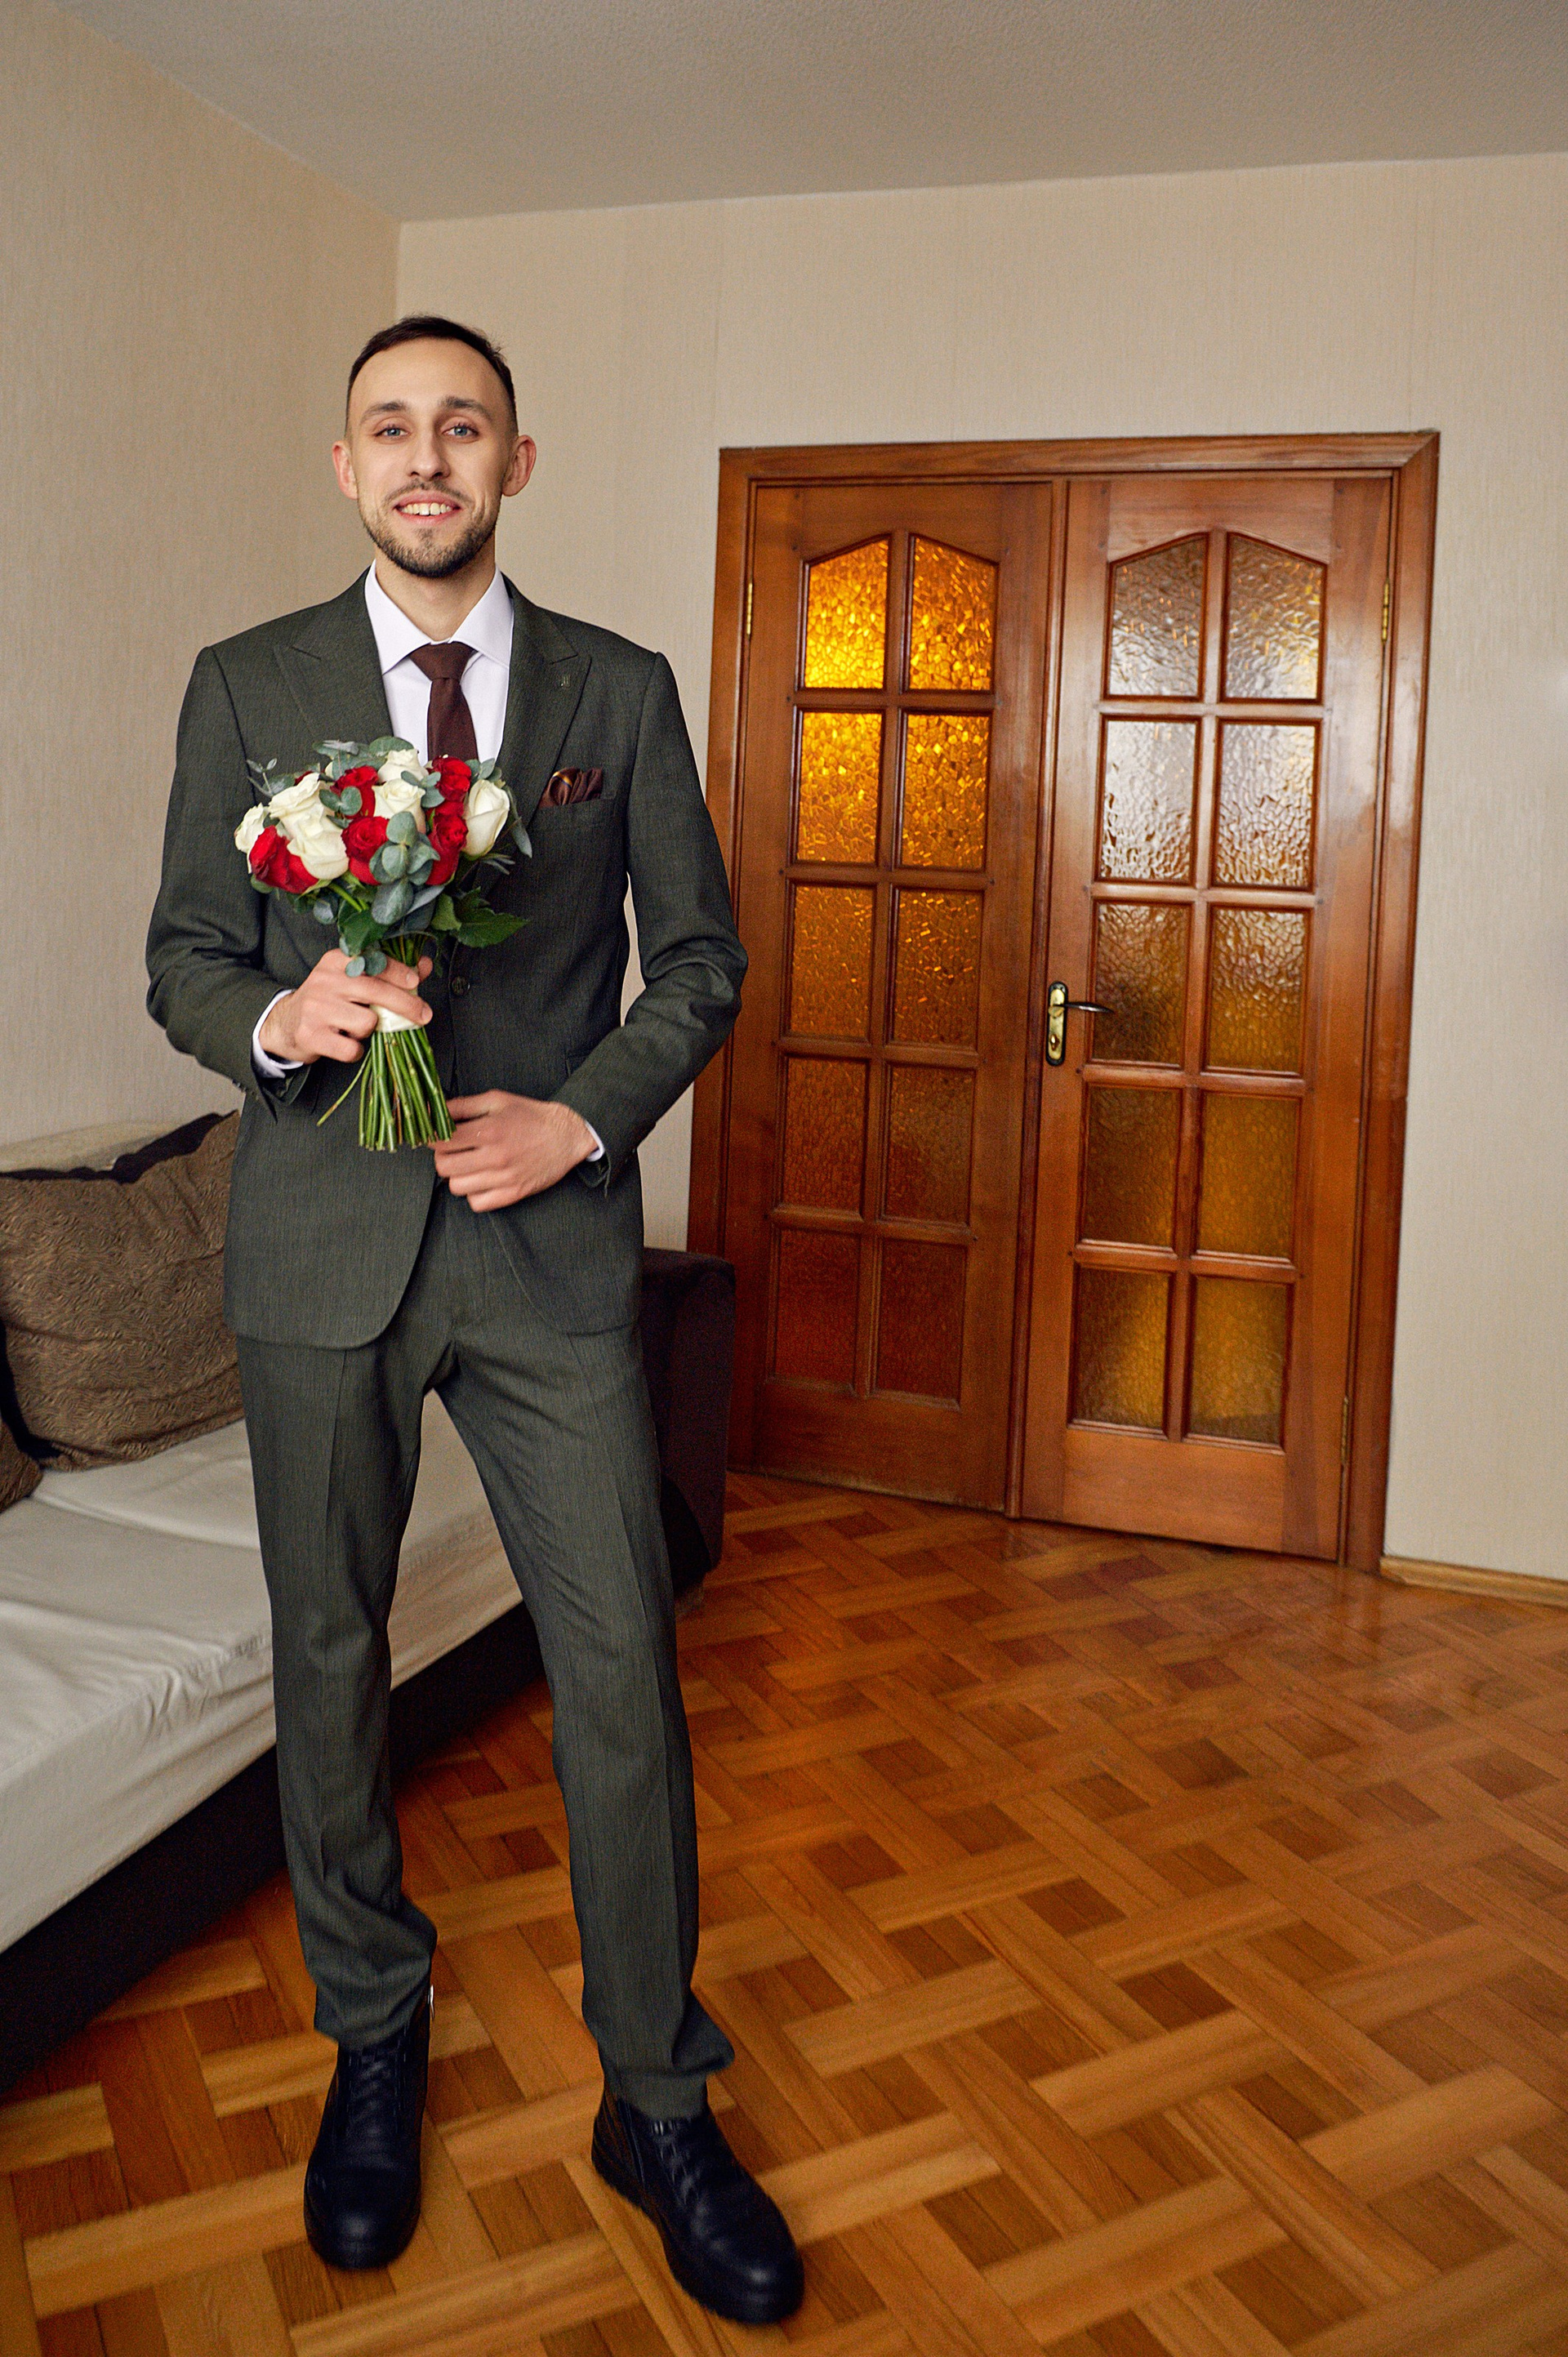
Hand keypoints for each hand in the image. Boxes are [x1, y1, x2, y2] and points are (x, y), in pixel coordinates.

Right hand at [259, 950, 432, 1064]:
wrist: (286, 1022)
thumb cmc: (329, 1000)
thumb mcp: (353, 981)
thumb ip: (390, 973)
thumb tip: (425, 965)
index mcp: (336, 961)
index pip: (373, 961)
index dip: (398, 971)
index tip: (415, 981)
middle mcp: (325, 980)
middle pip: (376, 992)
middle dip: (406, 1005)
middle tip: (424, 1015)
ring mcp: (316, 1008)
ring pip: (367, 1022)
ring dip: (369, 1031)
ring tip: (355, 1027)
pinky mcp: (311, 1035)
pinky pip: (351, 1048)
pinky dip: (355, 1050)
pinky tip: (345, 1042)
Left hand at [434, 1091, 597, 1210]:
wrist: (566, 1135)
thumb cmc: (530, 1116)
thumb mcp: (497, 1101)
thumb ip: (463, 1105)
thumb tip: (434, 1110)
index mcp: (489, 1130)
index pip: (441, 1140)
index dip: (431, 1137)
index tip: (434, 1136)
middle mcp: (495, 1156)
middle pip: (444, 1166)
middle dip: (442, 1157)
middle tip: (452, 1150)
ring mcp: (504, 1178)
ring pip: (457, 1187)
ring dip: (457, 1176)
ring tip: (468, 1165)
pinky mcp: (513, 1193)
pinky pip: (477, 1203)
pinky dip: (474, 1194)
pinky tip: (481, 1180)